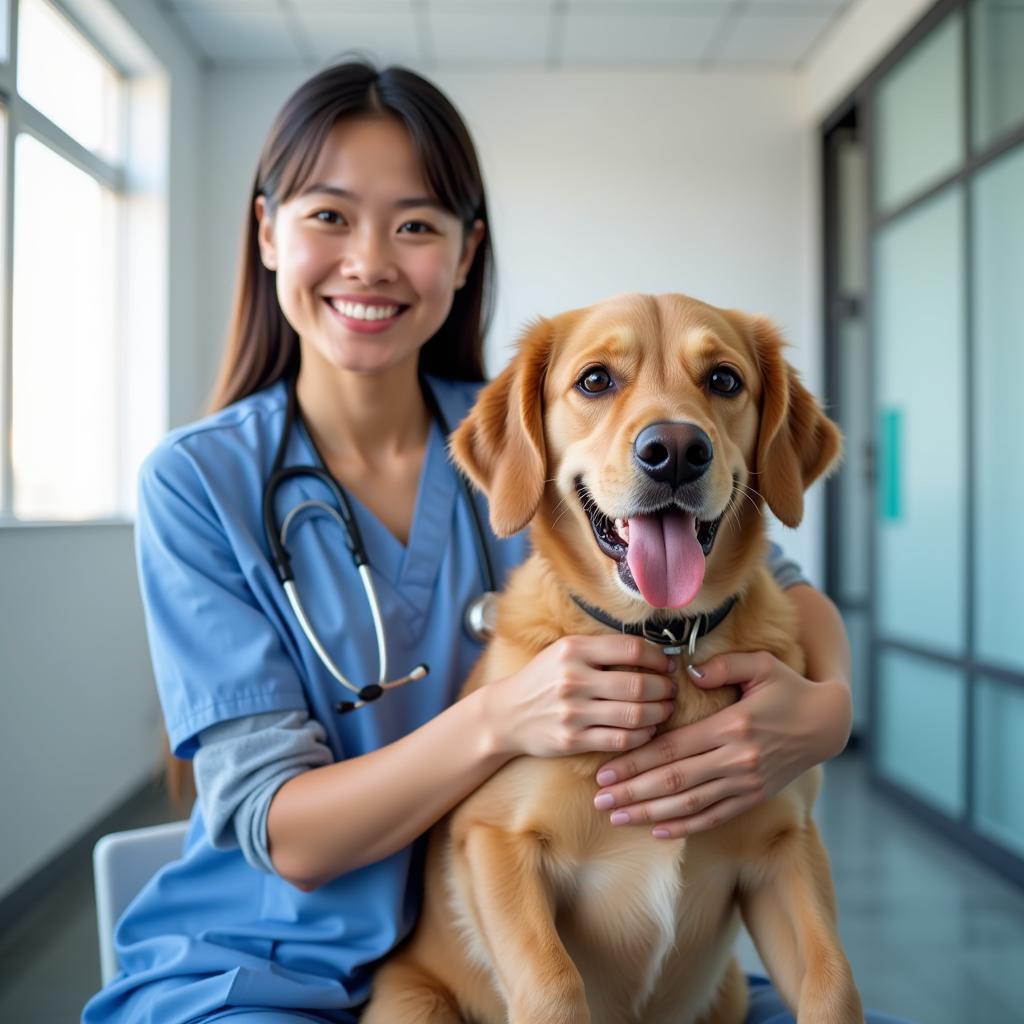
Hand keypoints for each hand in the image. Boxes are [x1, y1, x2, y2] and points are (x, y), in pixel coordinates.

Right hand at [482, 636, 677, 758]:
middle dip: (664, 689)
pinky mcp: (572, 740)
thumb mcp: (564, 652)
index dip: (658, 658)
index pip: (631, 649)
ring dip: (659, 713)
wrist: (506, 714)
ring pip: (634, 715)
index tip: (667, 665)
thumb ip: (601, 650)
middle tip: (671, 690)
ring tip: (665, 709)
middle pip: (638, 684)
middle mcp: (573, 679)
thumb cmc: (543, 680)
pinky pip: (621, 740)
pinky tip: (648, 729)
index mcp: (573, 649)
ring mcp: (572, 712)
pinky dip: (642, 735)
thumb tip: (653, 653)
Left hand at [590, 651, 852, 838]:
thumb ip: (723, 665)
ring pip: (690, 804)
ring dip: (651, 813)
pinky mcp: (754, 797)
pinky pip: (715, 817)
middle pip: (675, 782)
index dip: (637, 761)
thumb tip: (688, 670)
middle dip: (633, 792)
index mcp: (732, 727)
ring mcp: (746, 783)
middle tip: (600, 799)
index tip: (605, 769)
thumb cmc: (787, 688)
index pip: (674, 749)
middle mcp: (737, 761)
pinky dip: (685, 827)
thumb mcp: (761, 665)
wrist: (827, 723)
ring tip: (617, 817)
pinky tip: (657, 831)